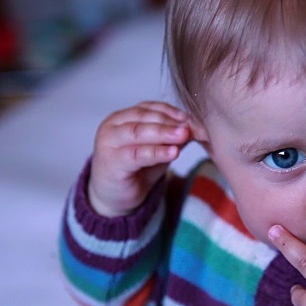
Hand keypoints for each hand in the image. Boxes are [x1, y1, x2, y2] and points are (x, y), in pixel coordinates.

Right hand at [88, 101, 190, 216]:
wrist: (115, 196)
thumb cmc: (136, 168)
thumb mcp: (158, 148)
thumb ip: (173, 136)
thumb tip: (197, 127)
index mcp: (123, 117)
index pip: (149, 108)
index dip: (171, 112)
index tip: (190, 118)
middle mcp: (112, 126)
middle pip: (144, 117)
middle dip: (169, 122)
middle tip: (189, 126)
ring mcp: (108, 143)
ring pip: (138, 132)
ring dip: (164, 133)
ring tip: (184, 135)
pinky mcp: (111, 162)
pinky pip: (137, 154)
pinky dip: (157, 152)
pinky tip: (173, 152)